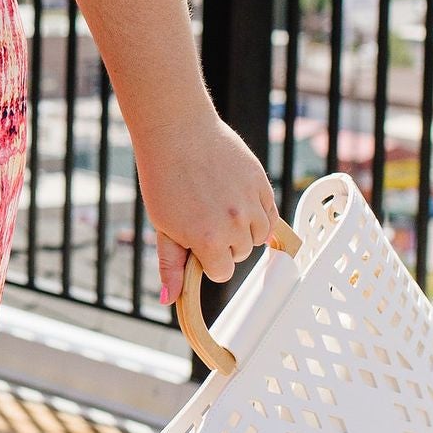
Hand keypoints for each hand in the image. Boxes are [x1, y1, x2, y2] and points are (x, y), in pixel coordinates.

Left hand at [138, 116, 278, 306]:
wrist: (176, 131)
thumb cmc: (162, 179)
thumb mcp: (162, 227)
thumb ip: (171, 264)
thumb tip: (169, 300)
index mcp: (208, 241)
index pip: (222, 272)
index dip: (207, 260)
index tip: (196, 242)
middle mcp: (235, 225)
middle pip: (240, 254)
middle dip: (223, 244)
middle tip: (203, 217)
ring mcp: (251, 203)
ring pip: (259, 235)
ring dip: (244, 229)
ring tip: (220, 207)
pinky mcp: (262, 183)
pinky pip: (270, 213)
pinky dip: (259, 213)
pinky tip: (239, 201)